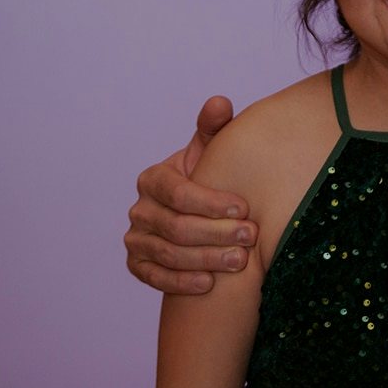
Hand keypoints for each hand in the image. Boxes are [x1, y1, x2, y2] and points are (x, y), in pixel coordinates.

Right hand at [125, 96, 254, 294]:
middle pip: (175, 226)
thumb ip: (215, 129)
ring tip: (239, 262)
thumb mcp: (213, 152)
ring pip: (167, 253)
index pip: (178, 192)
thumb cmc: (211, 176)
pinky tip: (208, 284)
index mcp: (154, 179)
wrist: (200, 212)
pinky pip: (154, 277)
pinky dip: (180, 281)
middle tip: (250, 237)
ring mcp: (136, 238)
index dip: (211, 202)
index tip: (244, 208)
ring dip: (205, 259)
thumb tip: (219, 103)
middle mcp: (140, 209)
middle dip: (215, 233)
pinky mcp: (138, 264)